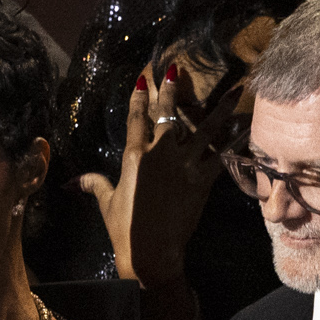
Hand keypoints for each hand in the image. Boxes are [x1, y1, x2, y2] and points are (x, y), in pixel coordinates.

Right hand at [78, 66, 223, 292]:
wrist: (150, 251)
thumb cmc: (124, 228)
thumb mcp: (107, 203)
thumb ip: (94, 184)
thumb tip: (73, 181)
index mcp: (133, 155)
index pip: (136, 118)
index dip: (140, 97)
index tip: (145, 78)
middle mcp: (159, 153)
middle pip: (168, 115)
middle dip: (171, 90)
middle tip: (176, 69)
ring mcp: (183, 165)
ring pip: (203, 130)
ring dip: (218, 108)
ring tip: (232, 89)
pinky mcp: (202, 180)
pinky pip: (222, 157)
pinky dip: (235, 143)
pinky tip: (247, 128)